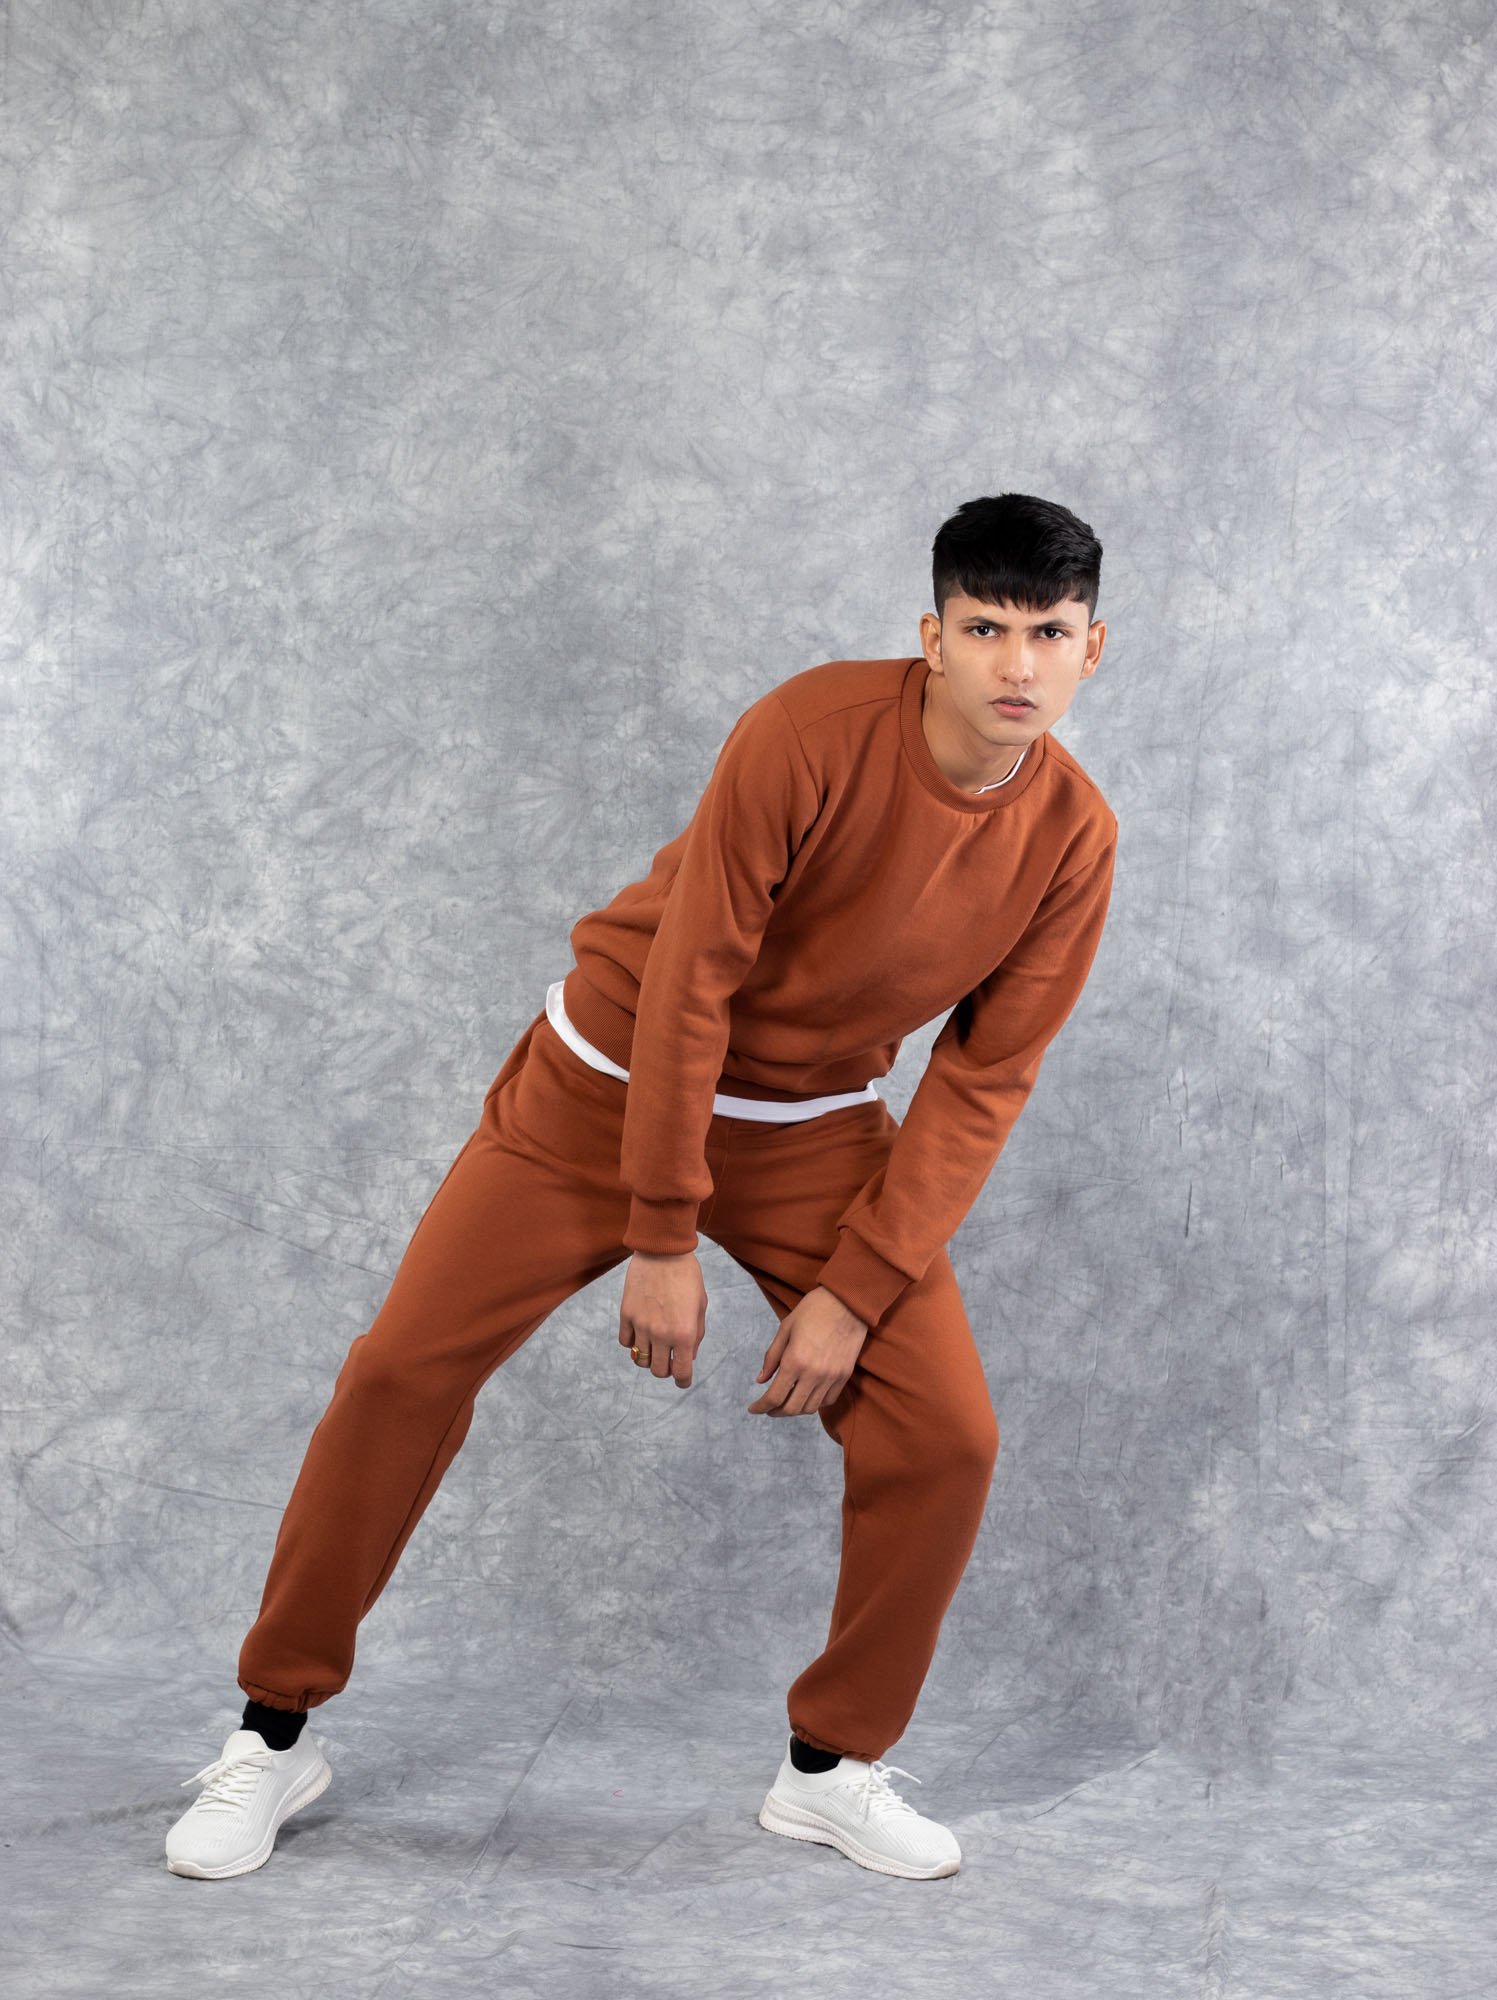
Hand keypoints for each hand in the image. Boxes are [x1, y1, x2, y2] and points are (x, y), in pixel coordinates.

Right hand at [619, 1250, 707, 1388]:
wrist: (663, 1251)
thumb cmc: (687, 1276)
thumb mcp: (700, 1306)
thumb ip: (695, 1335)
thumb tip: (686, 1357)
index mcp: (684, 1333)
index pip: (681, 1373)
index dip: (683, 1381)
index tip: (683, 1380)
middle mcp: (661, 1334)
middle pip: (658, 1371)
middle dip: (666, 1370)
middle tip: (669, 1360)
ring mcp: (641, 1325)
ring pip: (640, 1360)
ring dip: (648, 1357)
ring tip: (654, 1346)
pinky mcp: (626, 1314)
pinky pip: (625, 1342)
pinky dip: (632, 1343)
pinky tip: (640, 1332)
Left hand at [748, 1286, 868, 1416]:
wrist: (848, 1302)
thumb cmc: (814, 1310)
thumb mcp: (786, 1328)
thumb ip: (772, 1357)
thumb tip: (761, 1380)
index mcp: (794, 1361)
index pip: (774, 1397)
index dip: (760, 1407)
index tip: (753, 1409)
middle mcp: (813, 1374)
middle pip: (791, 1409)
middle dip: (776, 1412)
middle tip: (767, 1408)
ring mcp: (831, 1377)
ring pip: (810, 1408)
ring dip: (795, 1410)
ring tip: (786, 1402)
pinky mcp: (844, 1375)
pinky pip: (828, 1400)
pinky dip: (815, 1403)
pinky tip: (807, 1395)